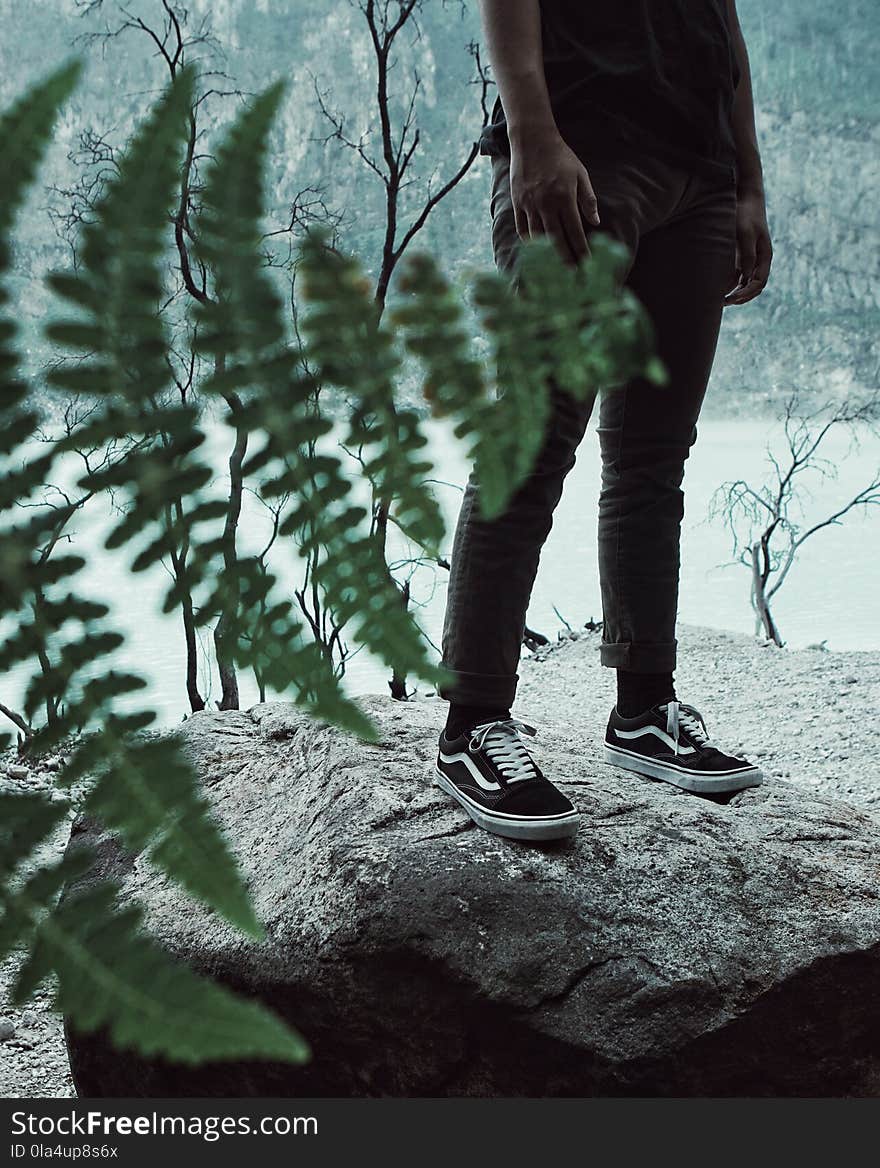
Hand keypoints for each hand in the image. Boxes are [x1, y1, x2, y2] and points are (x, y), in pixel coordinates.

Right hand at [508, 130, 599, 266]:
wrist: (532, 140)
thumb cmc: (560, 156)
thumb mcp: (580, 174)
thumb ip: (588, 199)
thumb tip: (595, 222)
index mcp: (564, 197)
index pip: (575, 232)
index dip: (582, 251)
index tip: (587, 265)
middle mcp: (546, 204)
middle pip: (556, 240)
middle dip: (564, 260)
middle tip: (571, 277)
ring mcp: (529, 205)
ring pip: (538, 238)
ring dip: (546, 257)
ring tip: (553, 271)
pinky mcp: (517, 203)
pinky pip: (522, 229)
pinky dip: (529, 243)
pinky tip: (535, 253)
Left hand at [724, 187, 771, 305]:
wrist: (744, 198)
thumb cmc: (745, 214)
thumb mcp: (745, 234)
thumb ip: (746, 256)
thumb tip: (745, 278)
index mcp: (765, 257)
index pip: (759, 283)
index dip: (747, 293)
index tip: (732, 298)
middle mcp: (760, 260)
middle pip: (754, 287)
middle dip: (741, 297)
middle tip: (723, 302)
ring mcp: (752, 258)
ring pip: (746, 283)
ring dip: (736, 292)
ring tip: (720, 299)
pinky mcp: (742, 255)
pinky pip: (739, 275)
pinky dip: (731, 283)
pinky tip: (719, 287)